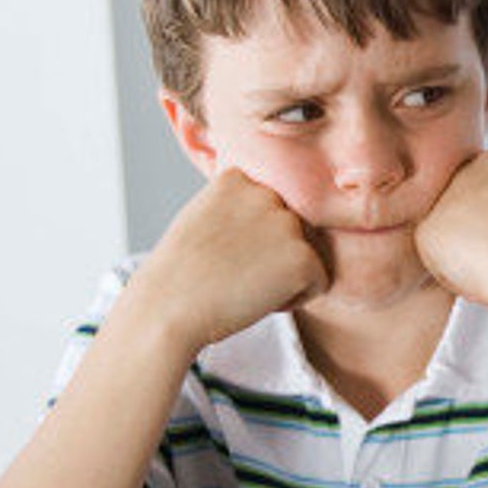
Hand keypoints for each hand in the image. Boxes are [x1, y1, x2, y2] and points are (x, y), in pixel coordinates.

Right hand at [131, 168, 327, 353]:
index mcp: (237, 178)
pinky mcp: (303, 257)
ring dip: (283, 276)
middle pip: (291, 231)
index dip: (250, 240)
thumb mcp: (203, 218)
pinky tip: (257, 299)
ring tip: (242, 284)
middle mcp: (266, 193)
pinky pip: (320, 282)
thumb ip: (238, 206)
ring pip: (306, 256)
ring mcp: (286, 224)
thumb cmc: (180, 275)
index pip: (269, 209)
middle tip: (230, 273)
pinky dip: (296, 299)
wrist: (167, 310)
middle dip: (271, 257)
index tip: (219, 253)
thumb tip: (275, 206)